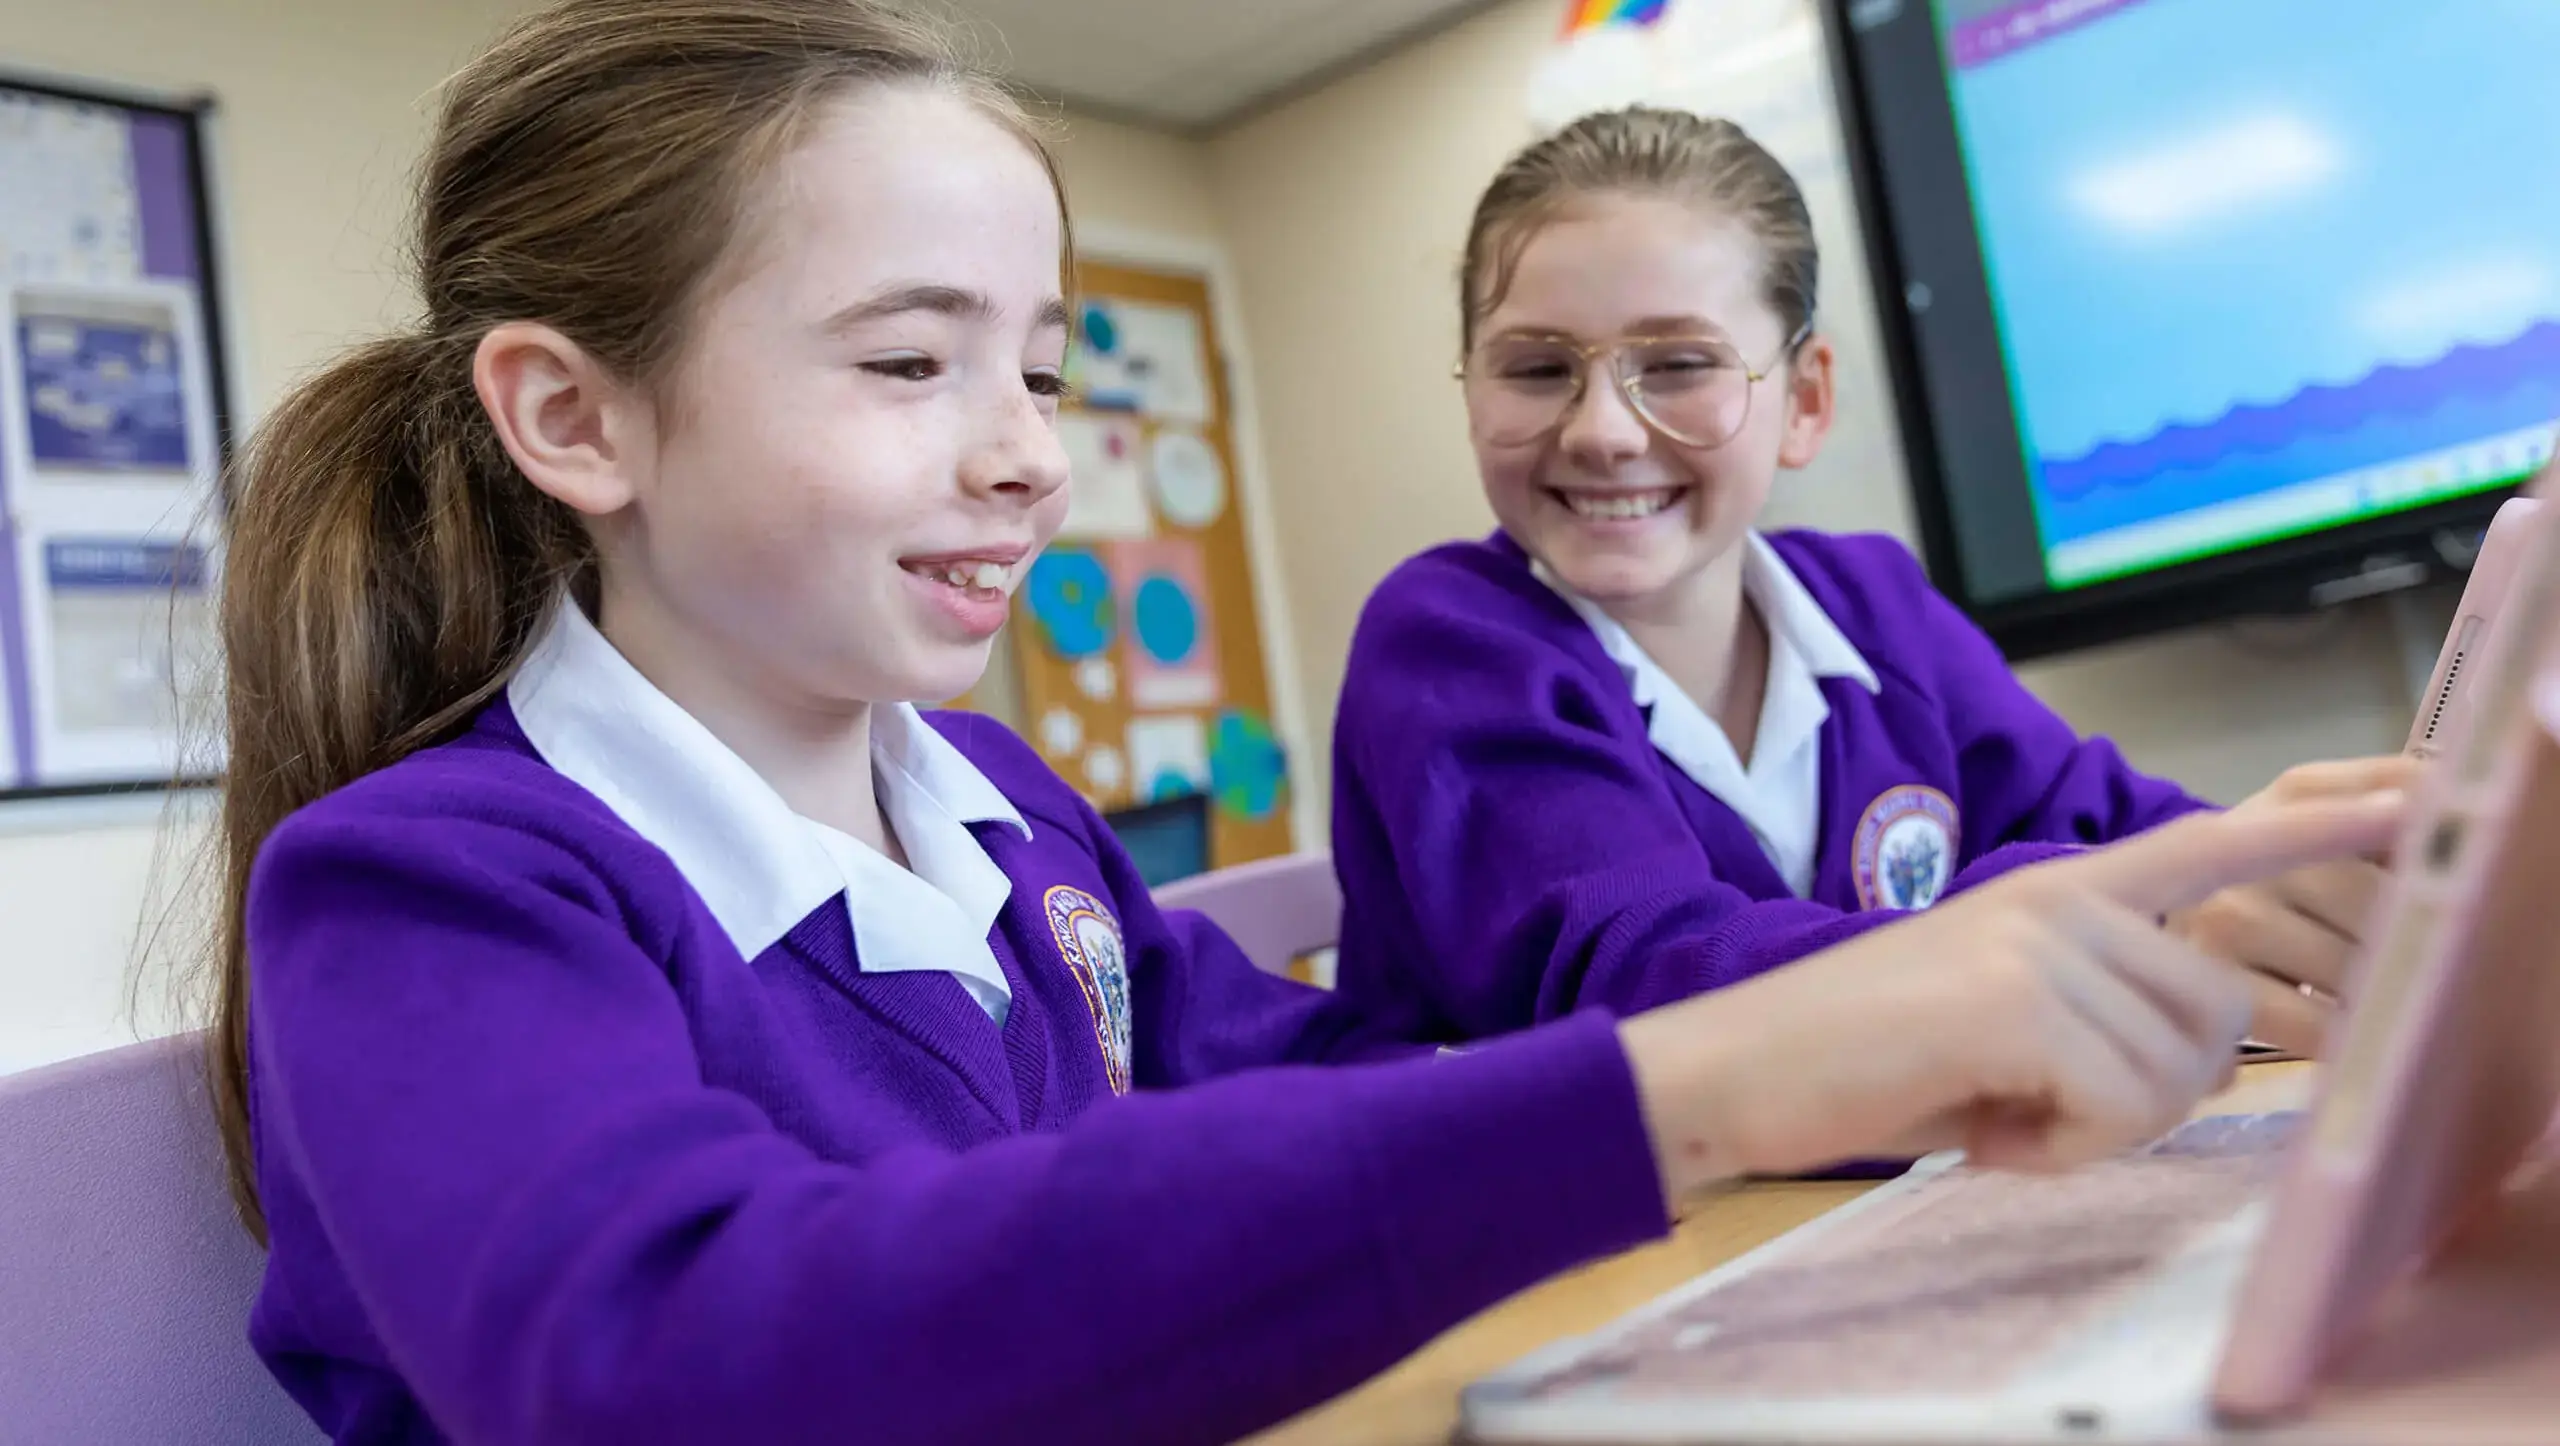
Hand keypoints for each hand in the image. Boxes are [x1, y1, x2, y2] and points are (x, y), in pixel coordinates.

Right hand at [1618, 791, 2405, 1199]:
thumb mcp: (1994, 1019)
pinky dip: (2054, 1148)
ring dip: (2092, 1128)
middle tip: (2038, 1112)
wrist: (1732, 1066)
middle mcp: (2060, 899)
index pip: (2205, 847)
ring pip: (2168, 1072)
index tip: (2411, 801)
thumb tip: (2180, 1055)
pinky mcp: (2013, 1002)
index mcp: (2055, 892)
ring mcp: (2039, 942)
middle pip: (2214, 1014)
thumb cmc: (1855, 1055)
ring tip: (1990, 1111)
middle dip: (2149, 1095)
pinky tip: (1980, 1131)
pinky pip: (2110, 1107)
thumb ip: (2088, 1007)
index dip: (2317, 826)